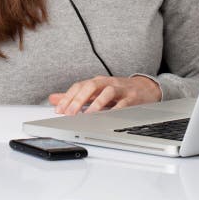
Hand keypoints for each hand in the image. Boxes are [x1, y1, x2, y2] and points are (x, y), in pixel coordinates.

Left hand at [48, 75, 162, 115]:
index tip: (59, 110)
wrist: (145, 88)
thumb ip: (75, 96)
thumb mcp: (95, 91)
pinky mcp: (132, 98)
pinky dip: (115, 110)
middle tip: (70, 113)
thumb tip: (53, 99)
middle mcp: (107, 83)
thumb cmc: (117, 91)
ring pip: (107, 92)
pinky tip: (108, 117)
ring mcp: (120, 89)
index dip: (68, 97)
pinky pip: (123, 103)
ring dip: (97, 104)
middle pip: (91, 86)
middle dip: (79, 100)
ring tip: (88, 115)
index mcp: (97, 82)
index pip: (79, 86)